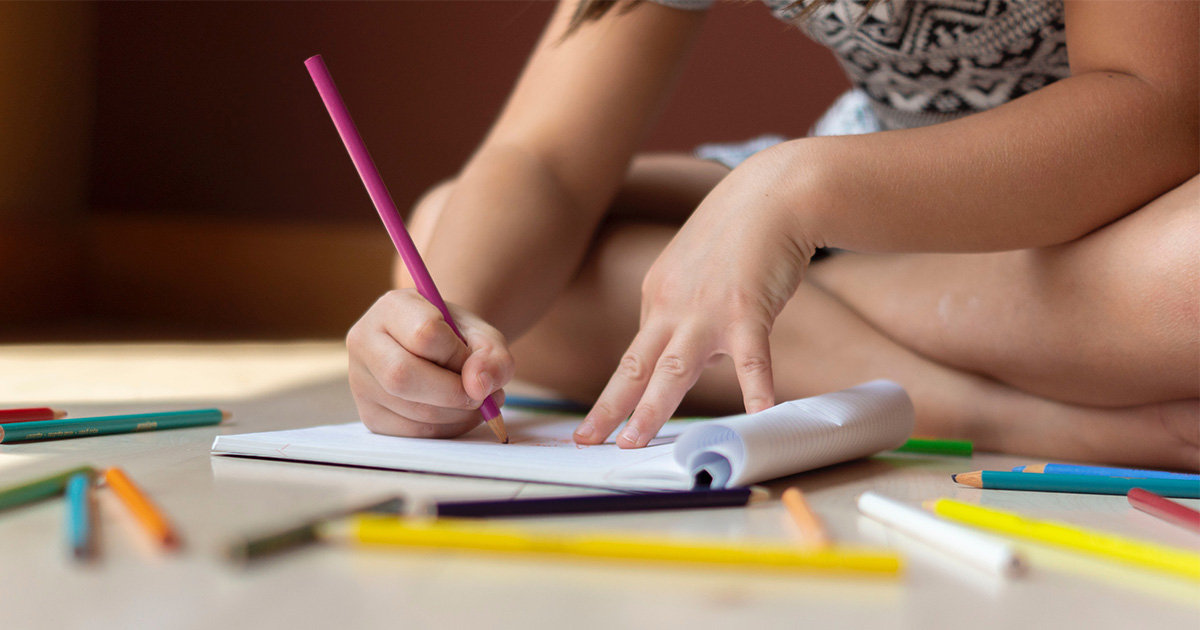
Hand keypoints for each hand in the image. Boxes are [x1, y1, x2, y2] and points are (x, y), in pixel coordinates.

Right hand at [347, 289, 514, 437]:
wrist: (437, 351)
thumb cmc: (458, 338)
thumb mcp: (483, 335)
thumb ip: (492, 355)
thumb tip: (479, 386)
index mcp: (392, 306)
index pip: (424, 334)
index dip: (458, 355)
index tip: (472, 359)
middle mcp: (364, 341)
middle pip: (402, 376)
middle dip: (454, 392)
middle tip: (482, 395)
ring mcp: (360, 381)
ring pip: (410, 410)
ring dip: (457, 414)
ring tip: (477, 402)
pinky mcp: (370, 415)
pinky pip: (412, 433)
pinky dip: (446, 429)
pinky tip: (458, 414)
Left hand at [574, 153, 815, 446]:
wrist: (774, 192)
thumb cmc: (740, 231)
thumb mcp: (693, 268)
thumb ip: (688, 309)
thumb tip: (700, 353)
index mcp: (656, 295)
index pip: (637, 353)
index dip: (624, 391)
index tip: (602, 421)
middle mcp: (671, 305)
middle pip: (634, 367)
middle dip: (608, 408)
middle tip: (585, 440)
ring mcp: (707, 310)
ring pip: (672, 370)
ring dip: (650, 410)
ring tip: (633, 442)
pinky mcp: (747, 310)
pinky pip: (751, 357)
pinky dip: (754, 386)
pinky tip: (758, 412)